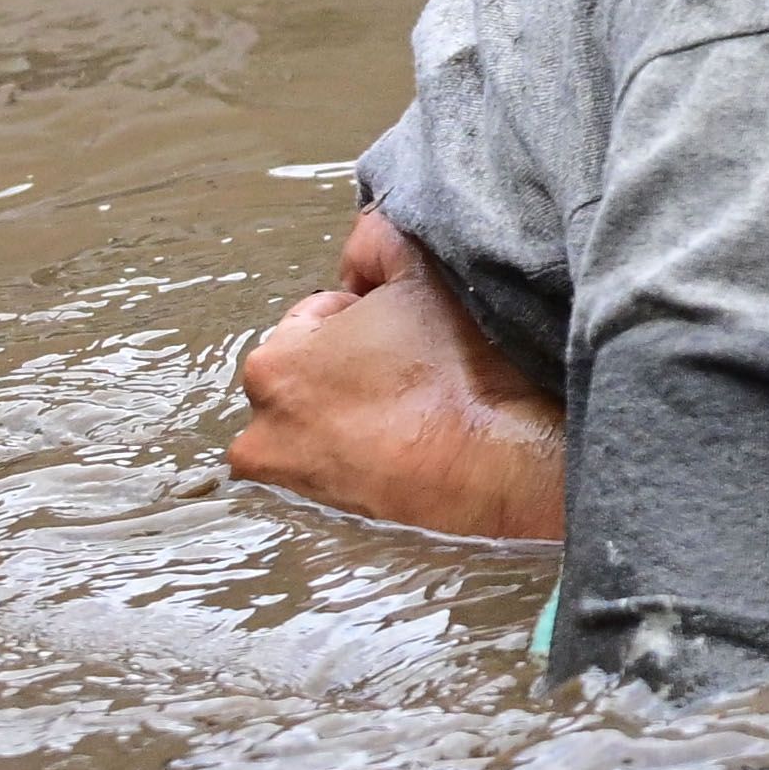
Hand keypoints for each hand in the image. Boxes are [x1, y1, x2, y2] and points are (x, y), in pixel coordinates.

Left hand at [226, 202, 569, 542]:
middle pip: (311, 383)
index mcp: (274, 366)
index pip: (314, 323)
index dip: (365, 321)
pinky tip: (409, 457)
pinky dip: (362, 470)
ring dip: (353, 424)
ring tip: (414, 419)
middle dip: (350, 375)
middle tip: (413, 379)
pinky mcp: (326, 529)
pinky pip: (338, 484)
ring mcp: (295, 490)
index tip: (407, 338)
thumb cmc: (459, 366)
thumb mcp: (419, 268)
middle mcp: (264, 435)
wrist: (504, 463)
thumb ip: (374, 240)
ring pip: (321, 435)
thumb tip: (358, 257)